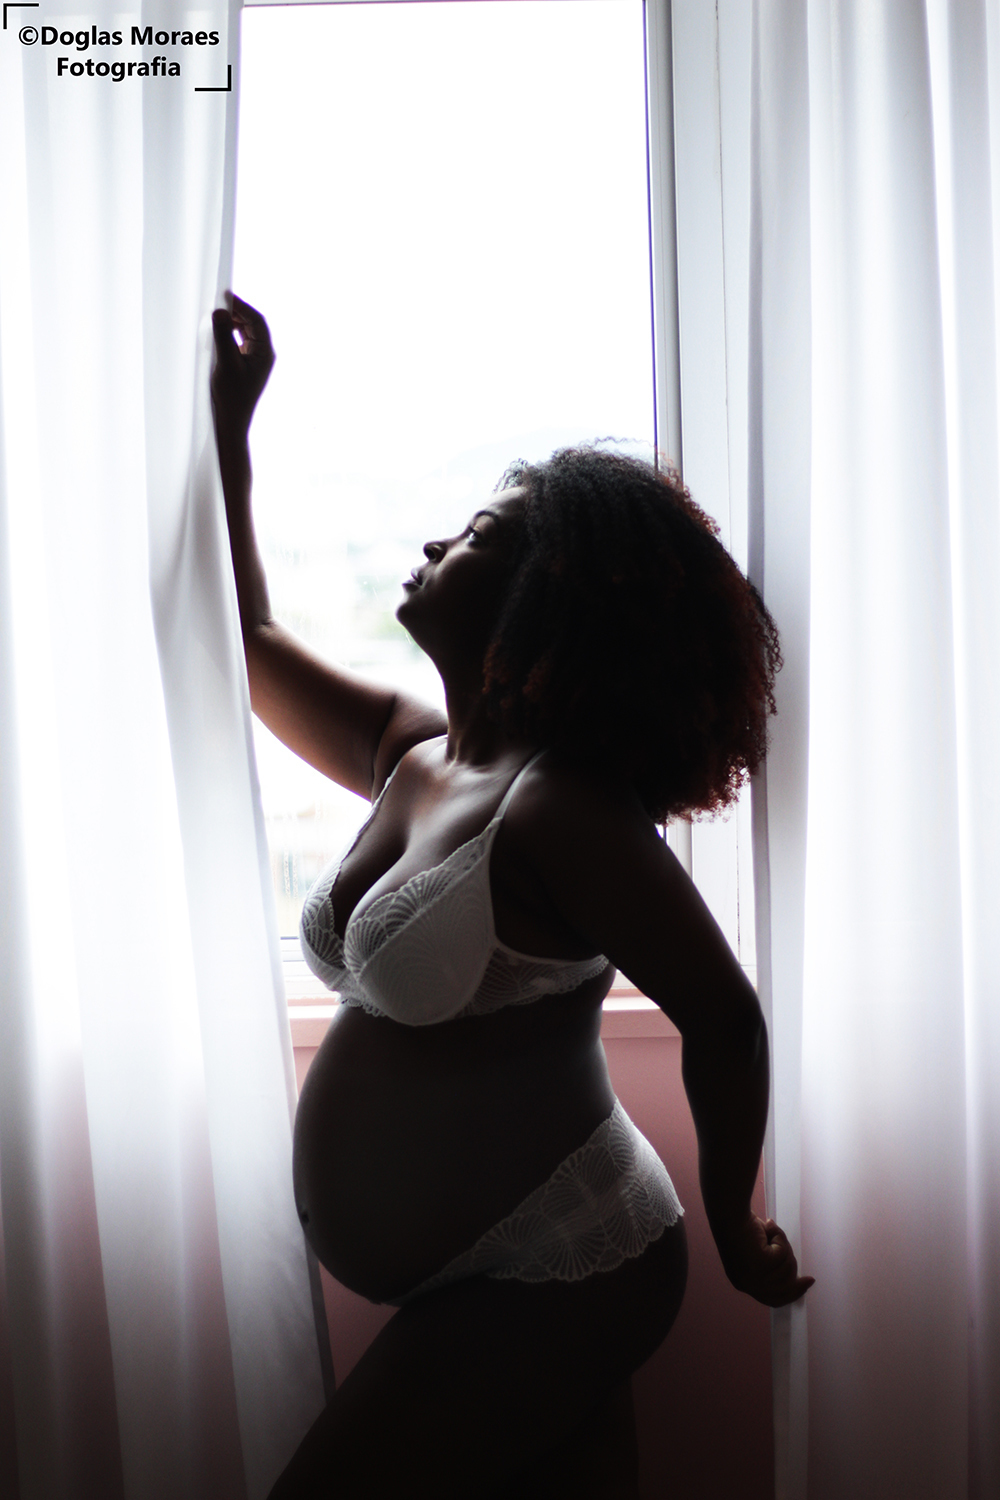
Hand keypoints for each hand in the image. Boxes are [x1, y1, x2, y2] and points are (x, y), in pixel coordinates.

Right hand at [211, 292, 274, 434]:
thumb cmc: (230, 397)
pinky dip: (229, 334)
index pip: (256, 320)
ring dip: (232, 322)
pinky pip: (240, 342)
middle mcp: (263, 355)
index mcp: (265, 353)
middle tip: (216, 303)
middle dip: (236, 312)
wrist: (231, 423)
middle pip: (252, 324)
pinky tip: (217, 333)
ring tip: (215, 316)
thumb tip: (220, 311)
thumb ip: (223, 335)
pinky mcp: (246, 366)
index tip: (224, 294)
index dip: (241, 305)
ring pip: (246, 333)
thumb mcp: (225, 363)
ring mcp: (255, 361)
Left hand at [717, 1213, 814, 1307]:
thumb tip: (794, 1271)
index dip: (792, 1294)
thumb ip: (770, 1266)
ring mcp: (754, 1277)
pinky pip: (784, 1254)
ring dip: (783, 1247)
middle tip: (807, 1275)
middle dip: (793, 1270)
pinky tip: (767, 1228)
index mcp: (742, 1283)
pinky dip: (779, 1237)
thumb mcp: (756, 1252)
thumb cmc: (740, 1225)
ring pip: (787, 1268)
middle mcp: (747, 1285)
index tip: (808, 1283)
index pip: (772, 1298)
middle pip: (784, 1288)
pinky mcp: (761, 1265)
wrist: (728, 1212)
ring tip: (769, 1232)